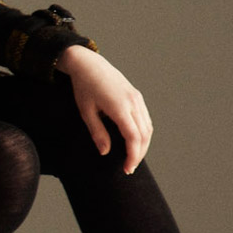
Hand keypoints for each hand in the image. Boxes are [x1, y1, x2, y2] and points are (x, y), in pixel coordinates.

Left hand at [55, 45, 152, 173]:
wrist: (88, 64)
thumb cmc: (83, 87)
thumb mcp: (86, 111)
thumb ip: (97, 132)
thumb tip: (105, 152)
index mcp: (119, 106)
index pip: (133, 137)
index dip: (133, 155)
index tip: (127, 168)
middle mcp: (132, 102)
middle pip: (144, 134)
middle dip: (139, 153)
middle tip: (129, 168)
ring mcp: (137, 98)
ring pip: (148, 127)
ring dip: (143, 144)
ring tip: (132, 158)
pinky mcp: (136, 96)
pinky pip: (145, 119)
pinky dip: (143, 133)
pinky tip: (135, 142)